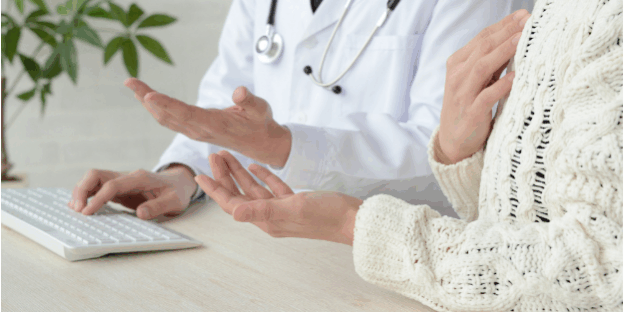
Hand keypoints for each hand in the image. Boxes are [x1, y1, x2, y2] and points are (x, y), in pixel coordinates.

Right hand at [69, 165, 196, 218]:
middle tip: (77, 210)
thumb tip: (140, 213)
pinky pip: (97, 188)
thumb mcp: (174, 201)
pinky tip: (80, 207)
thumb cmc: (177, 192)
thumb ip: (159, 207)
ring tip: (75, 210)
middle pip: (96, 174)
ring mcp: (121, 181)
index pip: (112, 184)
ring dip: (81, 192)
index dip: (98, 198)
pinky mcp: (118, 189)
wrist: (179, 184)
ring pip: (93, 179)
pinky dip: (86, 195)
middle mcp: (127, 176)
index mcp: (139, 178)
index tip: (87, 212)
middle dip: (82, 190)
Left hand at [124, 78, 291, 167]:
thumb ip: (250, 101)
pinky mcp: (194, 129)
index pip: (187, 114)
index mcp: (215, 124)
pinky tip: (146, 97)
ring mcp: (195, 131)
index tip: (148, 95)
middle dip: (147, 98)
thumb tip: (238, 91)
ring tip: (132, 85)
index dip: (167, 105)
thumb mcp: (262, 109)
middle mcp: (201, 130)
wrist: (260, 143)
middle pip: (168, 115)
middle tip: (130, 82)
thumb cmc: (260, 123)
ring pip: (165, 118)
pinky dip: (155, 107)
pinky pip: (170, 119)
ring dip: (147, 102)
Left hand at [196, 151, 361, 244]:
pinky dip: (263, 175)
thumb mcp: (292, 209)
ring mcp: (283, 209)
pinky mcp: (295, 202)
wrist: (354, 220)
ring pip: (254, 189)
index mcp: (267, 220)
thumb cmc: (326, 215)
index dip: (216, 189)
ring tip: (227, 155)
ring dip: (240, 172)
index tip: (200, 175)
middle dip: (225, 175)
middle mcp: (271, 216)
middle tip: (214, 156)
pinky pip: (273, 187)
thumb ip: (262, 209)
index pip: (233, 204)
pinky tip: (255, 165)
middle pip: (240, 194)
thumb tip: (234, 214)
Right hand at [438, 10, 530, 163]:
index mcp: (458, 64)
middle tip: (528, 21)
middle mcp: (458, 76)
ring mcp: (463, 95)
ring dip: (503, 52)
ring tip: (521, 40)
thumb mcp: (476, 81)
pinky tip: (515, 77)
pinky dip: (501, 86)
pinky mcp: (471, 113)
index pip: (481, 38)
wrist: (453, 141)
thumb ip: (490, 62)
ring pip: (482, 68)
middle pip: (482, 48)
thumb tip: (515, 39)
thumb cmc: (468, 106)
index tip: (524, 15)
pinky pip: (486, 97)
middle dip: (506, 33)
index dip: (503, 25)